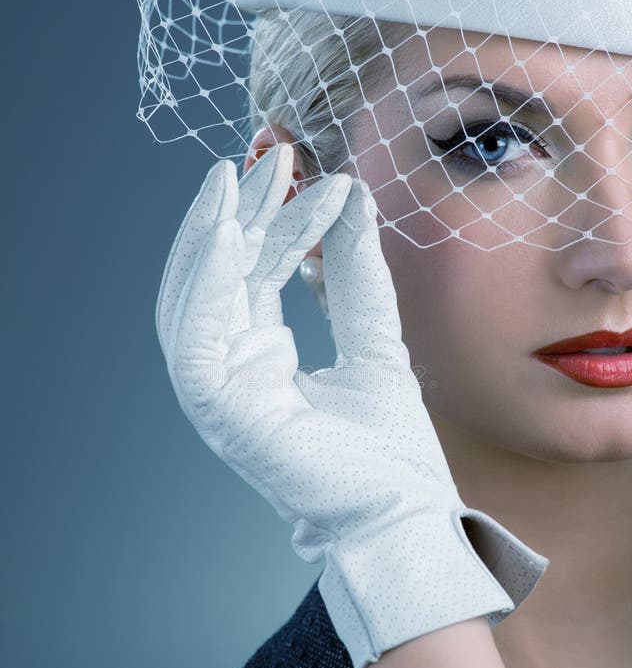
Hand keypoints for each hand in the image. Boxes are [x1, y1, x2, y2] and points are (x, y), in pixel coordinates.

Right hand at [156, 144, 548, 667]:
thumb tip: (353, 197)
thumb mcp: (374, 337)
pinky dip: (207, 284)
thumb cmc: (389, 447)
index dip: (272, 218)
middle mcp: (232, 370)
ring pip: (192, 299)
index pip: (254, 273)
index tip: (303, 167)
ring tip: (238, 176)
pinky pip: (196, 337)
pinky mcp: (217, 412)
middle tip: (269, 151)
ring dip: (211, 235)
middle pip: (217, 277)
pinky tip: (230, 233)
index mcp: (262, 358)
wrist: (404, 516)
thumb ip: (355, 272)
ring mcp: (219, 394)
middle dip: (237, 211)